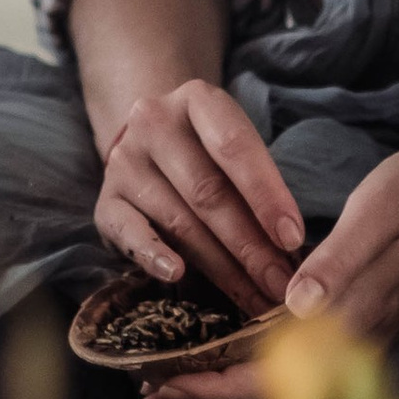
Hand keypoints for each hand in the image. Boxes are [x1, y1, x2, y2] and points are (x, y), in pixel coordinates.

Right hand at [94, 76, 304, 313]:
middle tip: (280, 284)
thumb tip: (291, 250)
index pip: (234, 147)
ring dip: (222, 267)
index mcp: (197, 100)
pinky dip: (154, 256)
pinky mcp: (105, 201)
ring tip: (255, 298)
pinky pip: (130, 233)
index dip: (266, 195)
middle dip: (250, 244)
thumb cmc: (210, 154)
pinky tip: (177, 274)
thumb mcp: (234, 151)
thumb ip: (257, 188)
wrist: (151, 144)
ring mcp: (124, 162)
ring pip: (179, 220)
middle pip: (208, 191)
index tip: (293, 239)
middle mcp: (154, 123)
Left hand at [137, 144, 398, 398]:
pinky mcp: (358, 332)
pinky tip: (223, 369)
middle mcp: (354, 347)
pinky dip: (252, 380)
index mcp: (352, 322)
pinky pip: (298, 377)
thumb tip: (295, 308)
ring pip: (282, 395)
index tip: (161, 386)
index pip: (271, 378)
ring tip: (171, 396)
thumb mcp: (376, 216)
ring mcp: (358, 344)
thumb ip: (337, 264)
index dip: (211, 388)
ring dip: (223, 398)